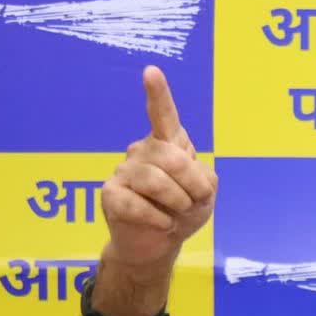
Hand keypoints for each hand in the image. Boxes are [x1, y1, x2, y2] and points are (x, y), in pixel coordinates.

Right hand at [101, 66, 217, 273]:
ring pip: (155, 180)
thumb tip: (185, 176)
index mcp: (167, 144)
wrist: (159, 244)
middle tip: (195, 202)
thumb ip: (203, 176)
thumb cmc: (182, 212)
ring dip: (177, 202)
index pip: (163, 116)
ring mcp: (123, 171)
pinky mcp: (110, 194)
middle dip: (193, 184)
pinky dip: (158, 219)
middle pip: (171, 157)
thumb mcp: (205, 194)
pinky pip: (136, 204)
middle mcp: (142, 151)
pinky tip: (162, 224)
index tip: (152, 71)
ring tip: (177, 213)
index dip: (158, 94)